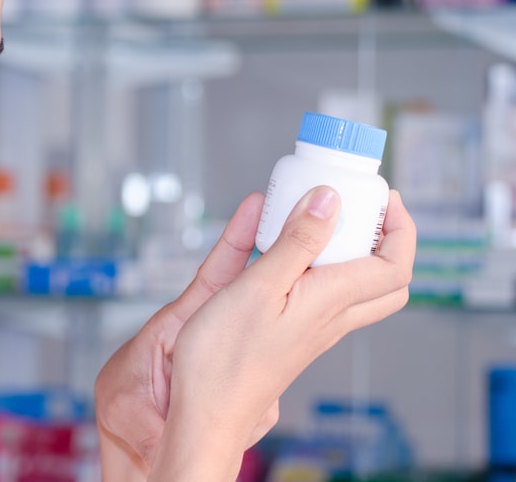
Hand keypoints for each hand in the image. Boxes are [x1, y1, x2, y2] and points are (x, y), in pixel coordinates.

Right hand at [96, 186, 415, 480]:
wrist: (206, 411)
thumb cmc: (224, 357)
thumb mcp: (257, 286)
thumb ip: (296, 242)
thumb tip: (330, 200)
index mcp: (330, 301)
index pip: (395, 265)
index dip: (399, 226)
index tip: (380, 195)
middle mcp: (330, 316)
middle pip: (385, 280)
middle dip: (385, 238)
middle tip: (359, 208)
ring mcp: (312, 327)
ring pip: (355, 287)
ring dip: (349, 249)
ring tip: (314, 218)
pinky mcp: (292, 333)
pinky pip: (321, 293)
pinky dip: (314, 263)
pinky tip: (279, 249)